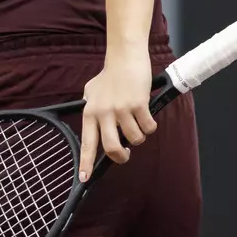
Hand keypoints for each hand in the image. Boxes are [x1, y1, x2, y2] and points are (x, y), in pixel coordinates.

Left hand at [77, 51, 156, 181]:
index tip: (85, 178)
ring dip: (139, 135)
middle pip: (112, 148)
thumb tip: (92, 127)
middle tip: (125, 154)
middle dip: (121, 157)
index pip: (87, 142)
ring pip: (135, 139)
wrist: (125, 58)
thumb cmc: (110, 75)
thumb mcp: (92, 92)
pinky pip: (149, 128)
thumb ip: (91, 109)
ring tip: (137, 122)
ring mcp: (121, 109)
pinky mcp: (139, 105)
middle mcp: (104, 113)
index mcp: (90, 112)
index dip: (86, 163)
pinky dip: (150, 125)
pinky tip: (146, 114)